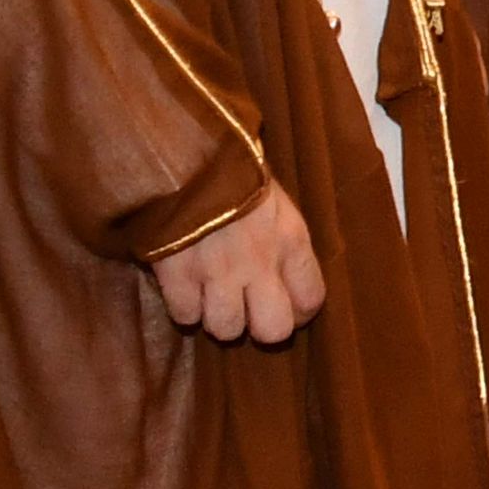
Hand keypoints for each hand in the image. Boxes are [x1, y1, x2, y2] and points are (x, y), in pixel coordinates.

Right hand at [150, 182, 325, 345]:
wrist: (185, 157)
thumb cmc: (237, 175)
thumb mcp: (278, 204)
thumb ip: (286, 245)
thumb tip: (288, 282)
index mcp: (291, 241)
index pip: (311, 300)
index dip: (300, 312)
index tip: (287, 307)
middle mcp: (260, 264)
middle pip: (273, 331)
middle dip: (261, 327)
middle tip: (249, 310)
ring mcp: (217, 273)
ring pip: (226, 329)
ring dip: (218, 317)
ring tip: (213, 296)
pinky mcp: (177, 276)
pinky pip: (185, 316)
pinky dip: (185, 307)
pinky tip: (186, 287)